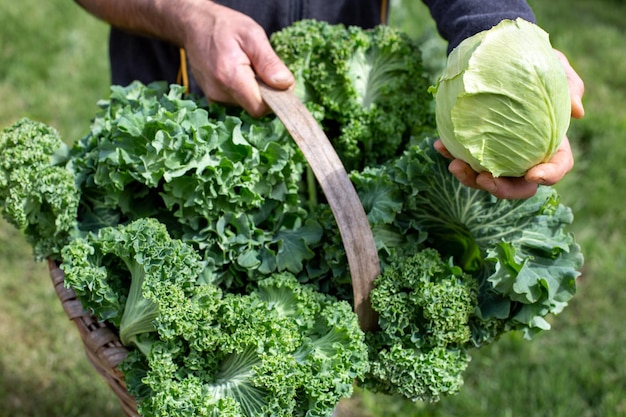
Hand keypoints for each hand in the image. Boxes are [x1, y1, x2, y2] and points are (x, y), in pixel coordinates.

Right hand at [182, 2, 294, 115]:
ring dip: (253, 91)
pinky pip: (236, 103)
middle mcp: (218, 93)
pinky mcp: (212, 98)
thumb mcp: (252, 35)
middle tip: (262, 70)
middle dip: (264, 93)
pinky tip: (239, 74)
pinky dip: (243, 92)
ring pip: (245, 106)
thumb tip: (285, 85)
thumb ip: (269, 62)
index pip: (259, 108)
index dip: (274, 100)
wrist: (194, 25)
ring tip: (247, 68)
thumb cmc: (224, 26)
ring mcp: (213, 97)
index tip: (279, 84)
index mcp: (230, 77)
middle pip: (253, 107)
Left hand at [435, 48, 584, 199]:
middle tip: (484, 178)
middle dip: (502, 189)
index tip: (532, 174)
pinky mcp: (475, 148)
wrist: (500, 54)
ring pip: (487, 179)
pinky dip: (451, 156)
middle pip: (519, 186)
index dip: (549, 176)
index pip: (557, 167)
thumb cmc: (534, 61)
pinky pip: (463, 159)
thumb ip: (570, 84)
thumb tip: (577, 111)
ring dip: (470, 179)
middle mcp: (525, 156)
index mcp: (551, 143)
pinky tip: (439, 145)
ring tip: (455, 165)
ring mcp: (499, 155)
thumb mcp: (557, 65)